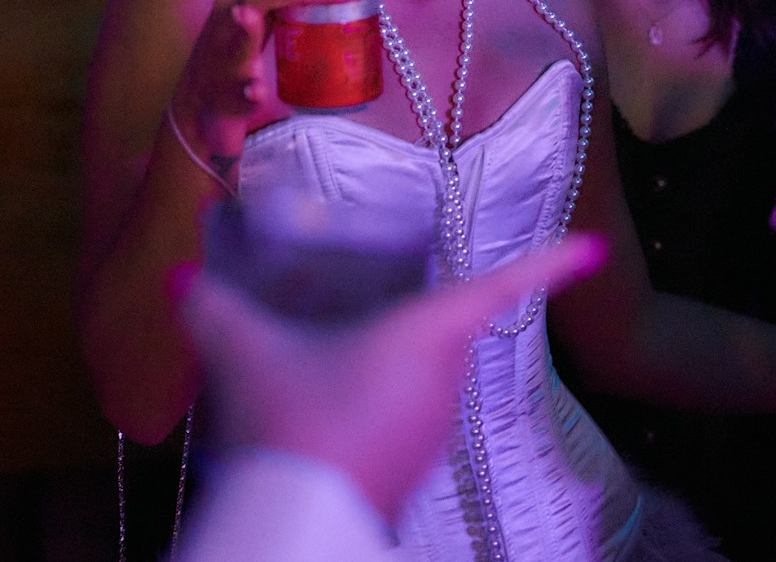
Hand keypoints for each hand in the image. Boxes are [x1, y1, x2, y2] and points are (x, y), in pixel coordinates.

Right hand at [173, 0, 372, 159]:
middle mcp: (229, 21)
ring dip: (245, 30)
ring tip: (246, 17)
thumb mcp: (259, 17)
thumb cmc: (239, 48)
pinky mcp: (226, 92)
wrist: (201, 100)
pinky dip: (247, 91)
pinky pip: (238, 91)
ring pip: (237, 43)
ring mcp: (226, 58)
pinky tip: (256, 91)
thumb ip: (291, 1)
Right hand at [177, 234, 607, 522]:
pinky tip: (327, 407)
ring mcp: (432, 429)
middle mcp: (444, 380)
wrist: (298, 525)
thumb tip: (181, 277)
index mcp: (426, 336)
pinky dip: (376, 403)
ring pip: (425, 376)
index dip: (547, 267)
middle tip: (389, 288)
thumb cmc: (293, 425)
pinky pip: (404, 415)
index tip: (593, 252)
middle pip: (450, 329)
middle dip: (425, 311)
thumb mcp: (246, 357)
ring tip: (337, 354)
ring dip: (393, 362)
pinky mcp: (410, 467)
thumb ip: (214, 310)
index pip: (497, 290)